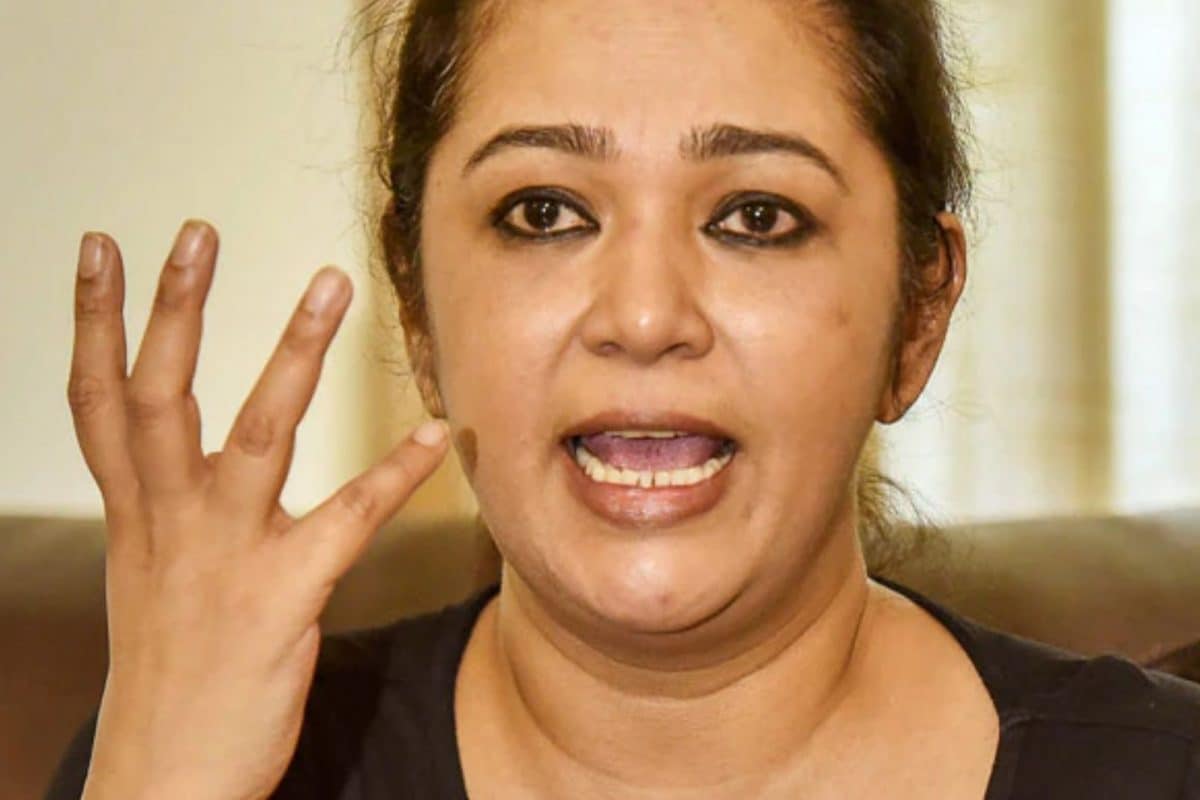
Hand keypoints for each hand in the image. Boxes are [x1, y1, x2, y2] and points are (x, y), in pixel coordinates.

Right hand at [66, 220, 449, 799]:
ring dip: (294, 352)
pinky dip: (394, 473)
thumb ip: (162, 514)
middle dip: (177, 308)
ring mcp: (224, 555)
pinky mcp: (282, 595)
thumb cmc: (168, 677)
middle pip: (161, 394)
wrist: (166, 778)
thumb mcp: (147, 582)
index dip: (92, 320)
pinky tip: (434, 434)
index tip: (98, 248)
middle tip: (199, 230)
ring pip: (257, 431)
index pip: (99, 401)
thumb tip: (176, 471)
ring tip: (329, 285)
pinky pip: (348, 517)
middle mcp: (168, 522)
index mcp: (134, 516)